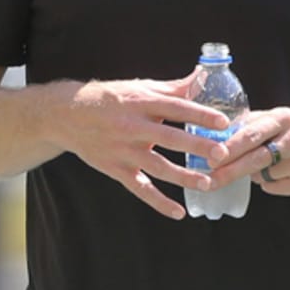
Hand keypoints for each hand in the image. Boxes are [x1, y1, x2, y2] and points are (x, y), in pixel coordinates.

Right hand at [61, 75, 232, 219]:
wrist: (66, 115)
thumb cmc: (109, 99)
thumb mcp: (138, 88)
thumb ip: (172, 88)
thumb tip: (204, 77)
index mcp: (139, 102)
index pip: (174, 107)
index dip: (198, 114)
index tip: (223, 122)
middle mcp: (131, 126)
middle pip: (168, 137)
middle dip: (195, 145)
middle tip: (221, 153)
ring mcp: (123, 149)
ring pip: (157, 166)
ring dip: (183, 176)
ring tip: (207, 184)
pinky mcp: (115, 168)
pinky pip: (139, 188)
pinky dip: (158, 202)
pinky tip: (179, 212)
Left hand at [207, 107, 289, 197]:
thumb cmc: (288, 129)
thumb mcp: (271, 117)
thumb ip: (245, 124)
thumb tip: (212, 136)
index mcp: (283, 119)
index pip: (253, 134)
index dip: (231, 147)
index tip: (212, 157)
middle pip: (258, 159)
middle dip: (231, 170)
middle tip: (210, 179)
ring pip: (264, 176)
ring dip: (252, 174)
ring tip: (261, 163)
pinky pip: (274, 188)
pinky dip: (267, 183)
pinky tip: (276, 172)